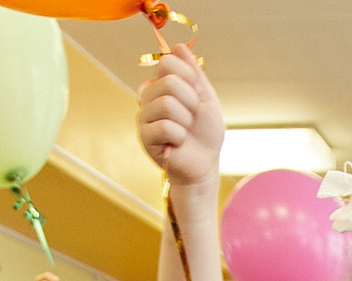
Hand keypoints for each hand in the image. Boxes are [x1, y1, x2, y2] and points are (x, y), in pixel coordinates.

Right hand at [137, 46, 223, 189]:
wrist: (205, 164)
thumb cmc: (205, 133)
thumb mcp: (206, 98)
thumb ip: (194, 73)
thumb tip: (179, 46)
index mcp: (163, 84)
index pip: (167, 62)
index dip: (189, 77)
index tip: (197, 95)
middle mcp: (149, 97)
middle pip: (168, 82)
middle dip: (190, 101)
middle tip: (192, 116)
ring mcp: (144, 116)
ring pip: (166, 103)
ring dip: (185, 120)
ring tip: (185, 130)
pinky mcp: (144, 136)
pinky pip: (165, 127)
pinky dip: (179, 136)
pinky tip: (178, 143)